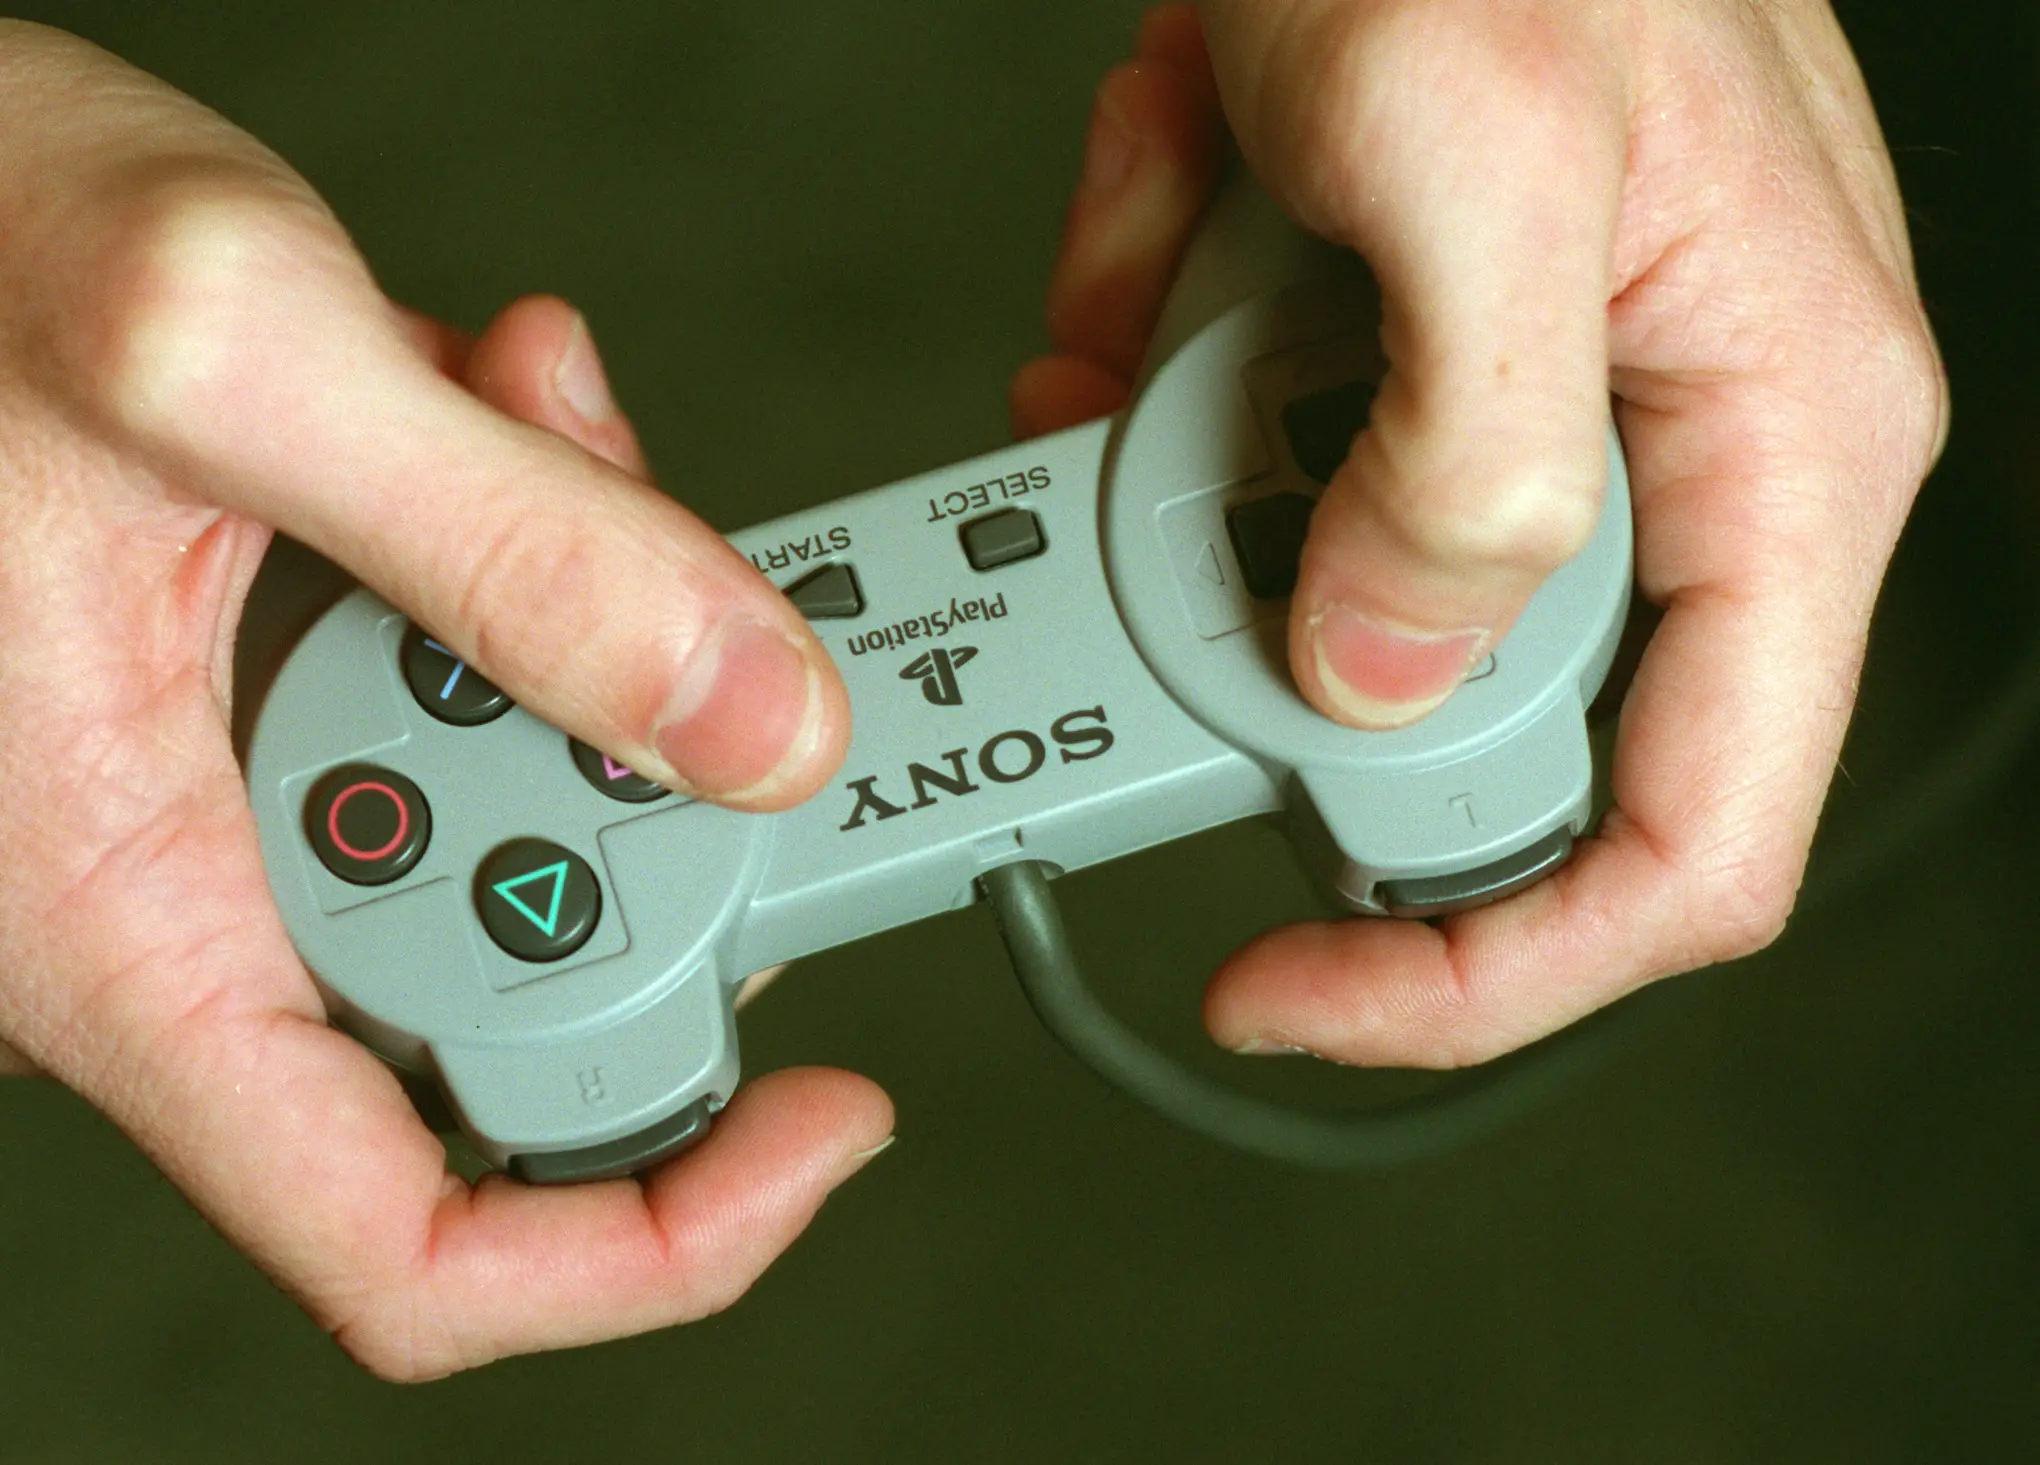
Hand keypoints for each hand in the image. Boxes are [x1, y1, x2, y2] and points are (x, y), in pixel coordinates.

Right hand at [0, 22, 890, 1377]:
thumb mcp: (232, 356)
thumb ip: (516, 546)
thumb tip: (755, 729)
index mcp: (128, 922)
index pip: (407, 1247)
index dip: (653, 1239)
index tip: (821, 1114)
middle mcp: (181, 898)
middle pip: (524, 1008)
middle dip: (652, 808)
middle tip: (676, 604)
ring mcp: (228, 801)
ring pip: (521, 818)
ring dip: (592, 632)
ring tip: (531, 425)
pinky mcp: (268, 696)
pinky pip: (469, 693)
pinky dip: (531, 564)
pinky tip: (493, 415)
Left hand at [1018, 5, 1946, 1062]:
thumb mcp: (1482, 155)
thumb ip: (1470, 454)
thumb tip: (1389, 676)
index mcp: (1774, 447)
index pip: (1685, 839)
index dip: (1488, 968)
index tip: (1290, 987)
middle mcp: (1670, 459)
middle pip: (1470, 723)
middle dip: (1273, 625)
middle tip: (1177, 476)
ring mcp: (1532, 413)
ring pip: (1332, 578)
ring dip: (1203, 446)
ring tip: (1183, 264)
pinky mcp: (1415, 359)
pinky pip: (1267, 446)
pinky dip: (1174, 353)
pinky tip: (1177, 215)